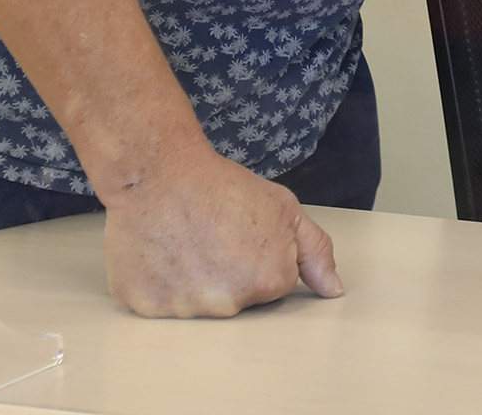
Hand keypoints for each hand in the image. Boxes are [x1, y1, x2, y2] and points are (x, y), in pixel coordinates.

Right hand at [100, 147, 342, 317]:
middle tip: (210, 235)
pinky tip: (160, 251)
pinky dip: (160, 284)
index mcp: (269, 282)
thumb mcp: (285, 208)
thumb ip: (316, 252)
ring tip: (183, 239)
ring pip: (199, 303)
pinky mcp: (148, 307)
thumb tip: (334, 291)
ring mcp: (186, 309)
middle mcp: (230, 304)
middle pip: (237, 298)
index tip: (240, 233)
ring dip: (192, 280)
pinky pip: (161, 304)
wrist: (158, 172)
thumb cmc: (220, 185)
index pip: (273, 284)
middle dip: (228, 273)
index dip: (258, 255)